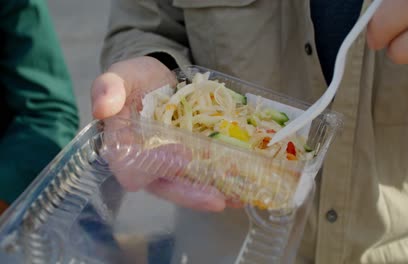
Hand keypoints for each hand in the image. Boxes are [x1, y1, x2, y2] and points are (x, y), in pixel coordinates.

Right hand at [91, 56, 226, 210]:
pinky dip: (220, 182)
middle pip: (163, 186)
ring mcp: (167, 164)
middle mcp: (144, 162)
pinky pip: (201, 176)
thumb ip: (108, 87)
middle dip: (189, 194)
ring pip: (185, 187)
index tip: (182, 157)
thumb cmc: (134, 79)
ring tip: (236, 198)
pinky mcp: (187, 160)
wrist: (157, 78)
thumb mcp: (120, 75)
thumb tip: (103, 105)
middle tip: (217, 199)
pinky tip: (240, 188)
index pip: (131, 167)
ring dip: (210, 194)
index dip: (155, 166)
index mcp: (121, 145)